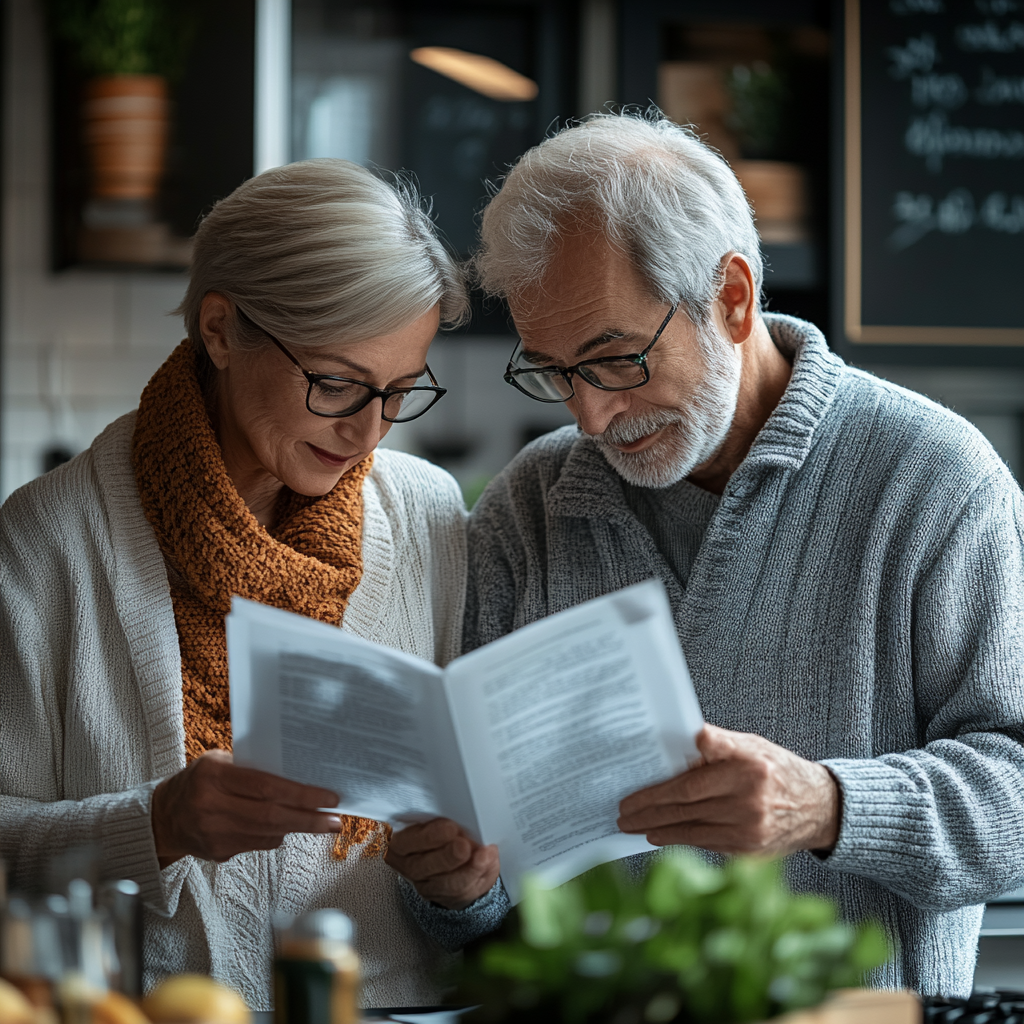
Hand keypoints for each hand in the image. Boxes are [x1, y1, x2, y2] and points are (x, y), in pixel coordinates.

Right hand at [151, 750, 341, 867]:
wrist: (163, 816)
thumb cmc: (199, 781)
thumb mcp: (219, 762)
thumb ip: (252, 768)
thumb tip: (300, 775)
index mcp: (213, 776)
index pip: (266, 787)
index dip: (301, 794)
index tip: (329, 797)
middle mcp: (211, 807)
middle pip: (271, 816)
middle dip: (309, 819)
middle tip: (335, 820)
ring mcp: (214, 834)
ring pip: (268, 834)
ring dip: (300, 829)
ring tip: (325, 824)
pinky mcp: (218, 853)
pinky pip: (258, 845)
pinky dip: (277, 835)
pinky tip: (290, 828)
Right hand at [384, 818, 499, 909]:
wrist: (451, 853)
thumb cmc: (441, 829)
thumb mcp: (435, 818)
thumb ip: (441, 815)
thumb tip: (461, 815)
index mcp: (400, 841)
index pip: (406, 842)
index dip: (428, 836)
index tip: (450, 827)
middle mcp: (409, 866)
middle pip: (424, 866)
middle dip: (448, 856)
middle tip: (464, 845)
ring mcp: (426, 885)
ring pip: (446, 883)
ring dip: (468, 869)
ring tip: (483, 856)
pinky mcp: (446, 897)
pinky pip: (463, 892)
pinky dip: (478, 875)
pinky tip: (488, 862)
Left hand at [617, 724, 840, 856]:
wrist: (821, 808)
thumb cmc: (778, 770)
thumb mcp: (752, 745)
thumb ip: (718, 744)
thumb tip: (686, 738)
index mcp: (748, 766)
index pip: (692, 780)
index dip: (659, 789)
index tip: (633, 793)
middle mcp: (749, 799)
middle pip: (686, 806)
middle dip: (649, 810)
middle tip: (623, 812)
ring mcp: (750, 828)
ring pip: (692, 829)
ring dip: (657, 828)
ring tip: (632, 825)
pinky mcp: (749, 850)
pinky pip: (705, 843)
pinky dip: (679, 839)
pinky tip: (659, 835)